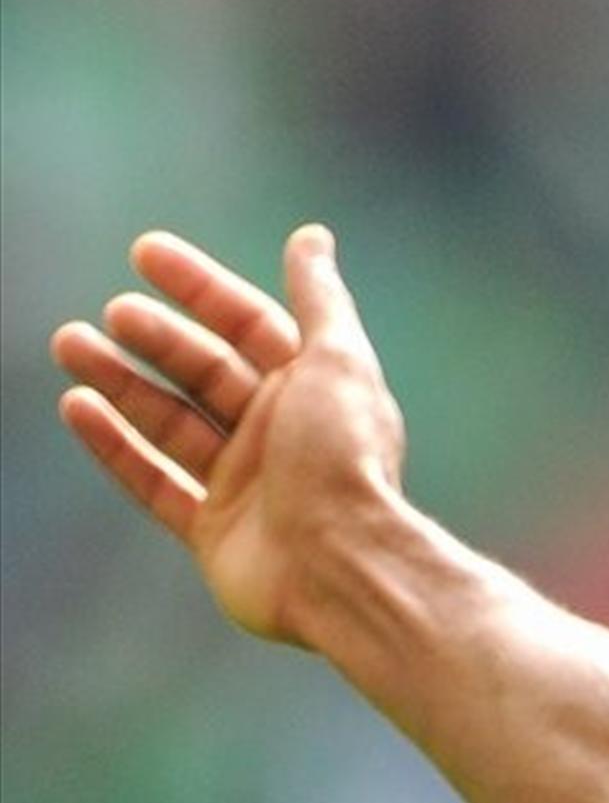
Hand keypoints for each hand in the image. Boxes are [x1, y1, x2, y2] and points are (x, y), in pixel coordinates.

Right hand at [50, 226, 407, 646]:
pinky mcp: (214, 532)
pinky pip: (154, 481)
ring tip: (70, 343)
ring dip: (122, 382)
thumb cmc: (344, 460)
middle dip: (159, 337)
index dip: (201, 287)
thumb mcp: (339, 361)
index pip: (250, 324)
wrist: (342, 566)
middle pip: (207, 371)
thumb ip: (320, 300)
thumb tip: (312, 237)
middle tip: (113, 313)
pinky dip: (116, 446)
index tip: (146, 252)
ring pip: (171, 421)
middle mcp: (280, 434)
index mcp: (314, 390)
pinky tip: (79, 408)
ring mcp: (245, 484)